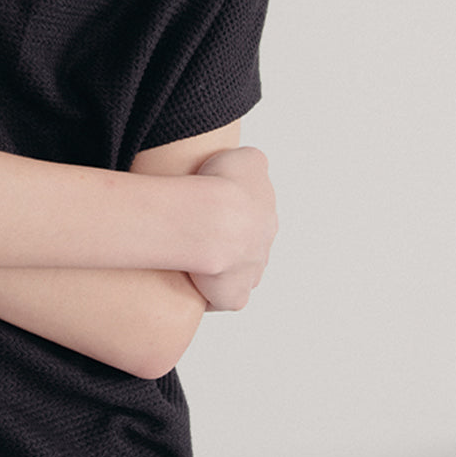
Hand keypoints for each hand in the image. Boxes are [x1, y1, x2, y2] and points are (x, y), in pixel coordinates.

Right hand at [188, 145, 276, 310]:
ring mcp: (251, 274)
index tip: (205, 208)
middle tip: (196, 232)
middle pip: (246, 249)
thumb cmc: (222, 184)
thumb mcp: (247, 157)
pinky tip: (188, 283)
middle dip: (226, 243)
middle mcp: (263, 247)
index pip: (249, 218)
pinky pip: (221, 299)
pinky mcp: (234, 297)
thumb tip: (249, 168)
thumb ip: (253, 163)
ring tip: (190, 258)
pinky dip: (207, 294)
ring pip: (236, 274)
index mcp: (266, 216)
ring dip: (218, 269)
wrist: (212, 218)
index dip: (226, 213)